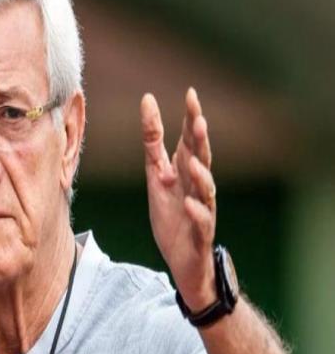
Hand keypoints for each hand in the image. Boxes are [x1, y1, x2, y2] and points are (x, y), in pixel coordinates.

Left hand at [141, 87, 216, 311]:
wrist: (182, 259)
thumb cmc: (172, 215)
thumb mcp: (156, 175)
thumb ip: (153, 143)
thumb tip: (148, 100)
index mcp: (185, 171)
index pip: (190, 140)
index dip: (191, 118)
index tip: (190, 94)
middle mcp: (197, 186)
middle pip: (201, 159)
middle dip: (200, 140)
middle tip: (198, 119)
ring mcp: (201, 209)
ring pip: (206, 189)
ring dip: (201, 175)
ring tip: (192, 161)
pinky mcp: (199, 233)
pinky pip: (201, 222)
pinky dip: (196, 213)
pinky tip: (189, 204)